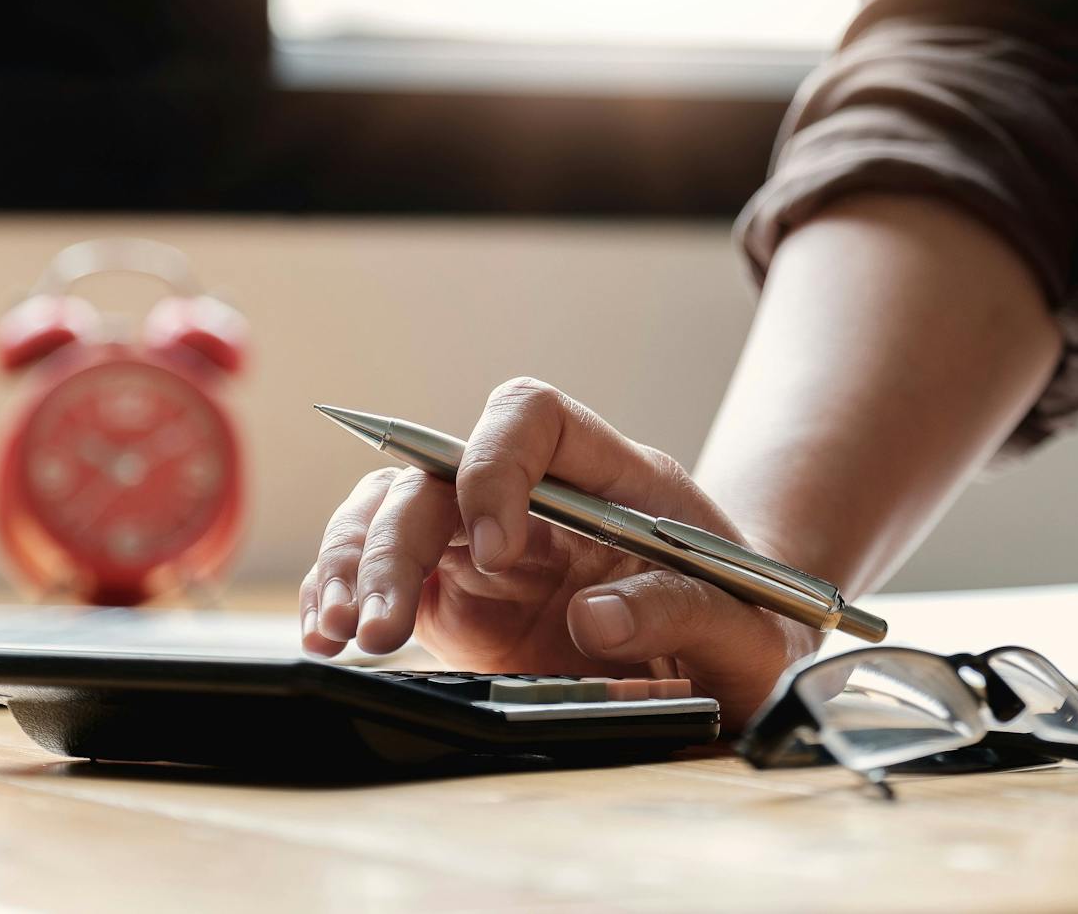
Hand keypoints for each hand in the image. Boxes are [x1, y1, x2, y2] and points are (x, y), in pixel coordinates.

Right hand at [298, 378, 818, 725]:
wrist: (741, 660)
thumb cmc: (751, 622)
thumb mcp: (748, 627)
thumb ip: (682, 612)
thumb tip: (596, 619)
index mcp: (612, 476)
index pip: (534, 417)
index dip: (499, 463)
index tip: (500, 548)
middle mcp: (538, 497)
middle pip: (440, 474)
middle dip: (397, 540)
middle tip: (385, 626)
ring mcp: (490, 547)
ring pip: (394, 515)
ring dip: (354, 564)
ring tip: (339, 638)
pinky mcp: (462, 601)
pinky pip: (386, 576)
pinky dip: (345, 596)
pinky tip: (326, 635)